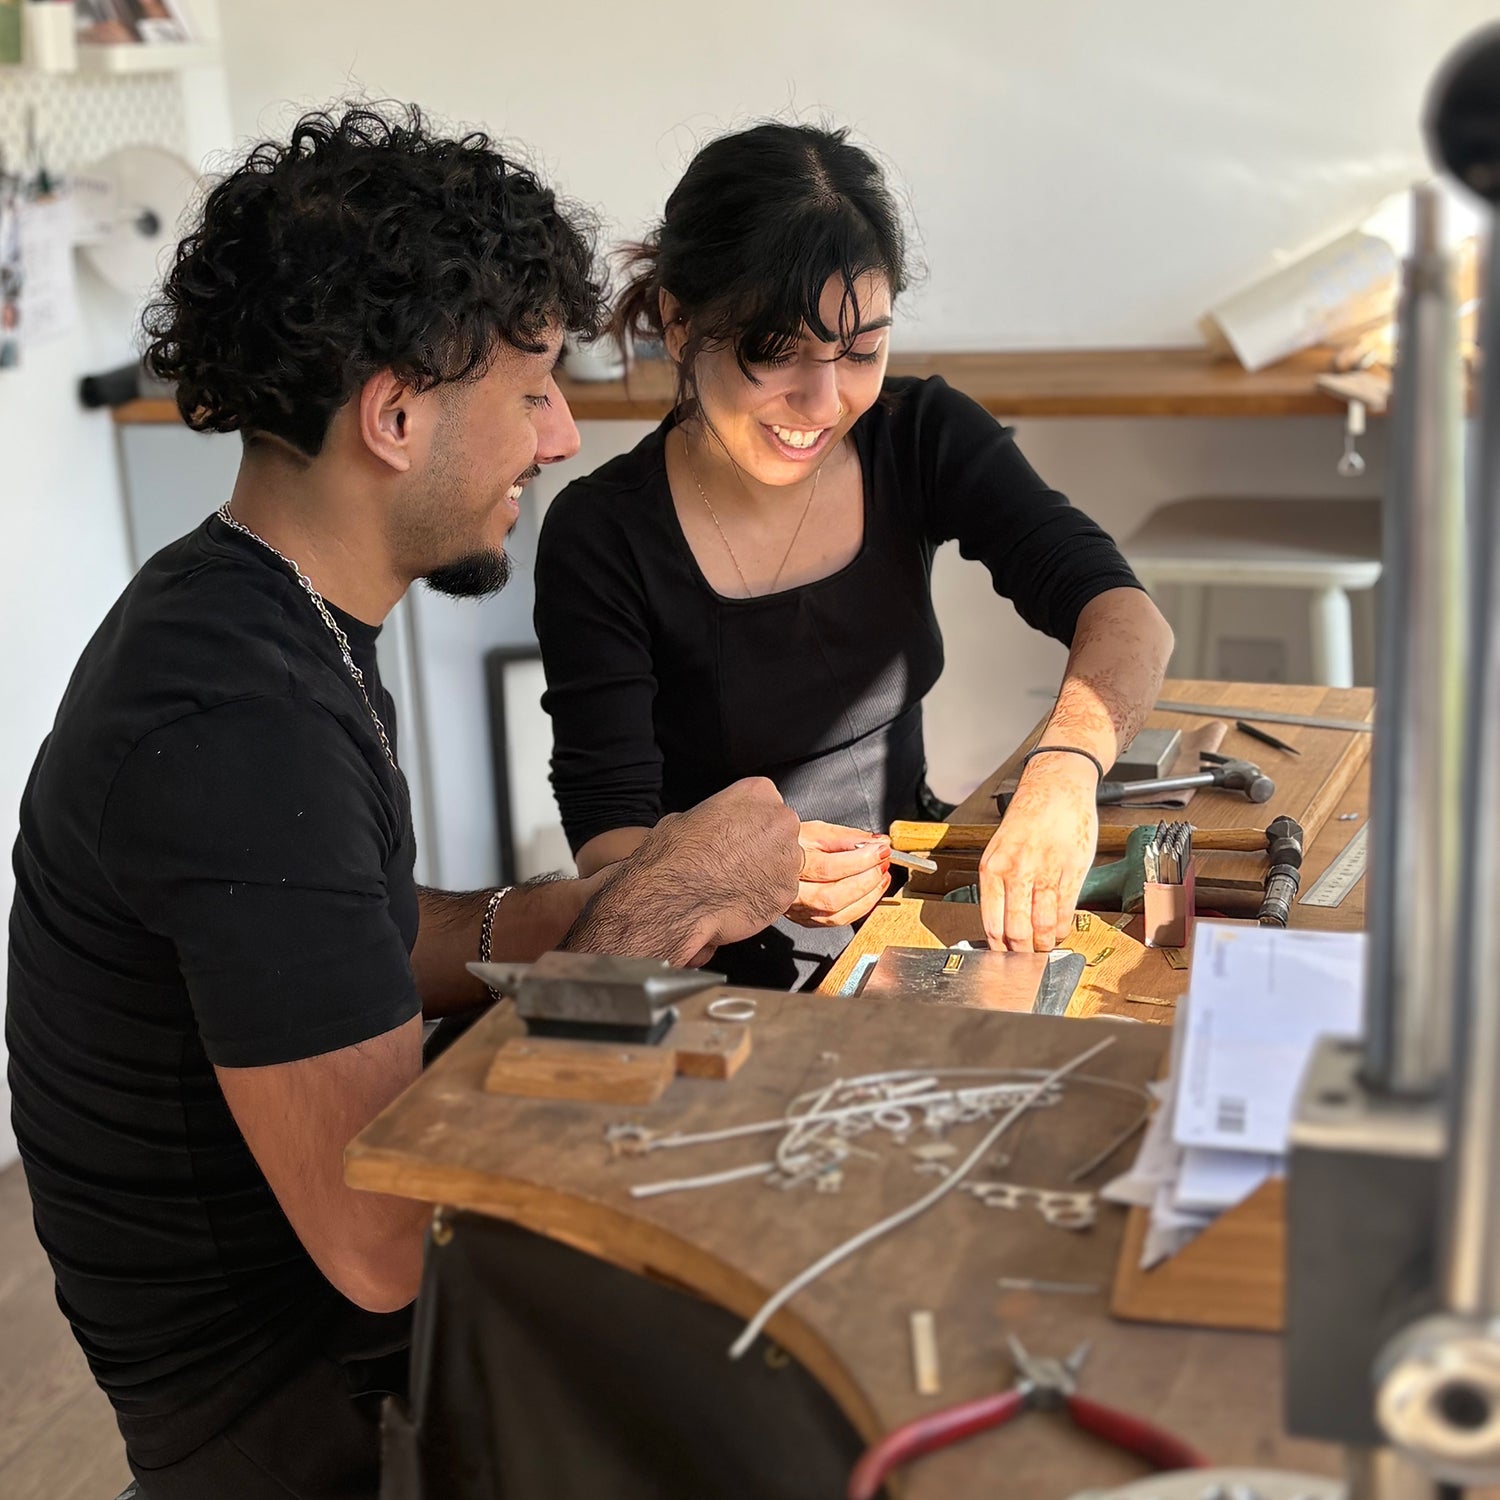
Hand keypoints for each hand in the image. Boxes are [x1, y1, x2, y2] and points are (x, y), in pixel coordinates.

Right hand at [569, 778, 801, 965]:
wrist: (674, 898)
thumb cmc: (675, 855)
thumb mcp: (684, 817)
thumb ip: (711, 817)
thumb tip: (707, 828)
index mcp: (757, 792)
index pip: (763, 801)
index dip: (747, 821)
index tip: (734, 833)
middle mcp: (781, 821)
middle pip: (780, 831)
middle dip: (762, 845)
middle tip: (735, 860)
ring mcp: (789, 858)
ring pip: (783, 863)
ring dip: (766, 872)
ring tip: (735, 883)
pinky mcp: (788, 891)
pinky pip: (780, 892)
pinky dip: (764, 897)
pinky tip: (740, 900)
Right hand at [786, 822, 891, 927]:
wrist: (765, 863)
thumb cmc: (788, 845)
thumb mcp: (814, 831)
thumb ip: (848, 837)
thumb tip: (878, 842)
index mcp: (790, 865)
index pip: (828, 868)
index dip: (860, 860)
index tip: (880, 849)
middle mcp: (791, 892)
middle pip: (832, 897)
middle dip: (866, 881)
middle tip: (882, 864)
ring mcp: (798, 910)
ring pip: (836, 916)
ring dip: (867, 897)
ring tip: (881, 877)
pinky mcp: (805, 920)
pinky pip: (837, 922)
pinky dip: (859, 908)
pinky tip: (870, 893)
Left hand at [978, 756, 1098, 951]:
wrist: (1056, 787)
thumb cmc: (1028, 818)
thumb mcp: (1000, 849)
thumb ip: (999, 884)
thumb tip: (1001, 924)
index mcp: (992, 867)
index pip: (991, 922)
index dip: (998, 947)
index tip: (1002, 958)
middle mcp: (1017, 871)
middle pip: (1017, 930)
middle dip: (1021, 953)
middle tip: (1025, 959)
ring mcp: (1046, 871)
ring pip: (1042, 926)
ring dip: (1044, 945)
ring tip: (1043, 947)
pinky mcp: (1072, 870)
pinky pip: (1065, 912)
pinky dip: (1061, 929)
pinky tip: (1058, 931)